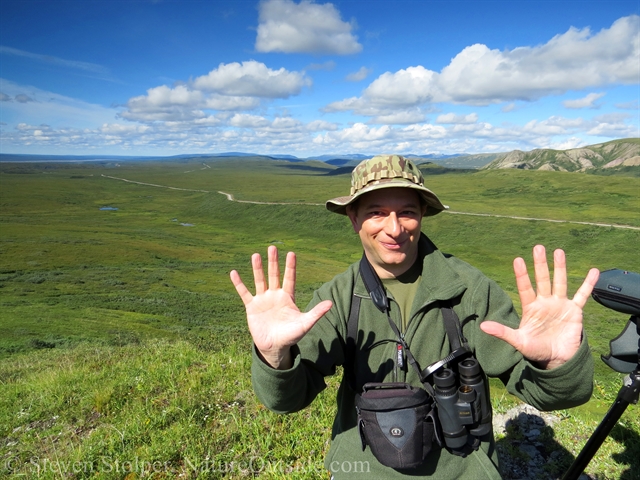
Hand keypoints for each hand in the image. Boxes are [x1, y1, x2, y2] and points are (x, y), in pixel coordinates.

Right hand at [230, 245, 332, 369]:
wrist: (275, 347)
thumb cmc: (291, 335)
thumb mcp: (305, 324)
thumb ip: (316, 313)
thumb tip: (331, 303)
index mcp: (288, 297)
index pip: (289, 278)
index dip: (290, 267)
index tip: (291, 253)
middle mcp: (275, 295)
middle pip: (274, 275)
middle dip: (273, 262)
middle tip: (272, 247)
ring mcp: (263, 300)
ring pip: (260, 280)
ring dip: (257, 269)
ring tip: (256, 255)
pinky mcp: (252, 307)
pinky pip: (244, 293)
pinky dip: (239, 283)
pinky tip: (234, 273)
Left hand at [480, 245, 599, 369]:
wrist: (557, 360)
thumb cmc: (536, 350)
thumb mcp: (518, 341)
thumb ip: (502, 332)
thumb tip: (482, 326)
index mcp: (530, 308)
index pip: (525, 288)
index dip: (522, 275)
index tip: (518, 260)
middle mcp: (545, 302)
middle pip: (542, 279)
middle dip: (540, 264)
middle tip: (538, 247)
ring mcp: (560, 304)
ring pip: (559, 282)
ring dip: (560, 268)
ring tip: (558, 251)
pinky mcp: (574, 311)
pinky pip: (582, 294)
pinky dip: (588, 284)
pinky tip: (594, 271)